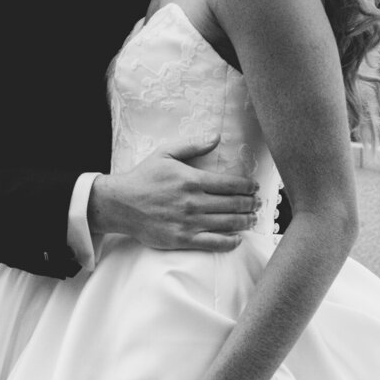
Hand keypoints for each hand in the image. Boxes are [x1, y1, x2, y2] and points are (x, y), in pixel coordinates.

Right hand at [91, 136, 259, 250]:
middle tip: (258, 203)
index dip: (247, 186)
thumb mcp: (165, 153)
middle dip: (250, 204)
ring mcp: (189, 222)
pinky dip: (230, 242)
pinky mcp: (183, 239)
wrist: (121, 204)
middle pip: (233, 204)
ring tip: (252, 219)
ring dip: (245, 221)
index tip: (255, 187)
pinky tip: (237, 238)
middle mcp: (193, 202)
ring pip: (227, 224)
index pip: (230, 184)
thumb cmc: (144, 177)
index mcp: (191, 179)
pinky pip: (213, 243)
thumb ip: (192, 145)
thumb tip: (216, 137)